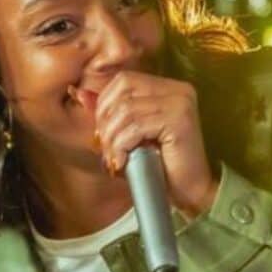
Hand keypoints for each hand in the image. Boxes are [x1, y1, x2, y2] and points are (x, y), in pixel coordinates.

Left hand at [93, 71, 216, 217]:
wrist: (191, 192)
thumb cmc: (161, 165)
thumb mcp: (131, 135)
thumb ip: (110, 113)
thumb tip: (80, 94)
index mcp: (169, 88)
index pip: (124, 80)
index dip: (105, 103)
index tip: (102, 132)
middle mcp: (178, 90)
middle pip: (123, 89)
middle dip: (106, 120)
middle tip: (106, 147)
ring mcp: (181, 103)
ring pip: (126, 110)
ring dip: (112, 138)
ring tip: (114, 158)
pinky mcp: (180, 121)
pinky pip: (136, 127)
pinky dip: (122, 146)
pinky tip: (124, 162)